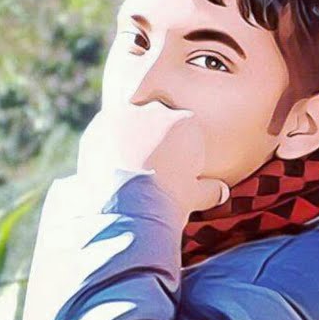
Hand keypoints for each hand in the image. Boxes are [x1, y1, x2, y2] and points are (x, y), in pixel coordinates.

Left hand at [77, 102, 229, 220]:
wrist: (128, 210)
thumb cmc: (168, 201)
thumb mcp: (195, 197)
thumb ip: (209, 190)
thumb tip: (222, 193)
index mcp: (184, 122)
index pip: (185, 126)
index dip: (179, 147)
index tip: (174, 167)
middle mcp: (154, 110)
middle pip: (156, 116)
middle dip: (154, 136)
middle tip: (149, 166)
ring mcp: (122, 115)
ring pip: (127, 119)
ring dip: (128, 137)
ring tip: (127, 168)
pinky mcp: (97, 128)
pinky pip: (103, 132)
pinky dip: (106, 145)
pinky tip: (108, 168)